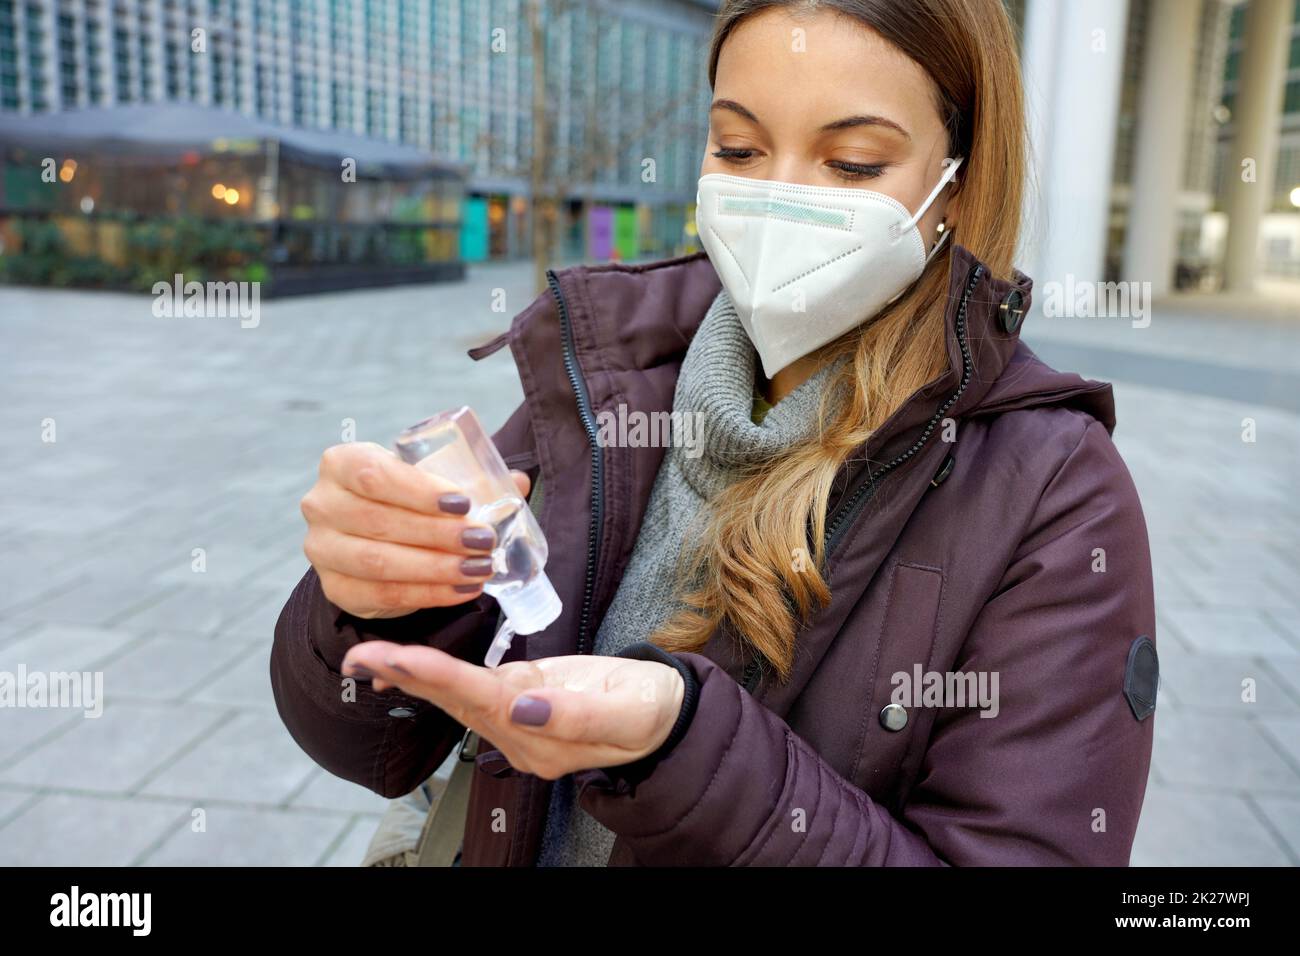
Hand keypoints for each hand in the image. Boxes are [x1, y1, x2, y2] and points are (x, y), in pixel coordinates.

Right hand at [300, 441, 530, 618]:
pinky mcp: (336, 588)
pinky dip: (429, 594)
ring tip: (479, 568)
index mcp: (342, 462)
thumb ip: (473, 479)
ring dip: (436, 568)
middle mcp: (321, 503)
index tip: (464, 504)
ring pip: (379, 562)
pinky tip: (462, 590)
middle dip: (438, 535)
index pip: (375, 474)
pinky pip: (383, 594)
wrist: (378, 537)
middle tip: (483, 541)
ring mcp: (323, 549)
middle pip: (379, 521)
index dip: (419, 490)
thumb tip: (518, 482)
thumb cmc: (409, 499)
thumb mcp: (435, 481)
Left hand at [341, 642, 685, 778]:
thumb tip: (525, 706)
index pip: (483, 700)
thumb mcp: (626, 711)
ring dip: (411, 675)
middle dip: (407, 676)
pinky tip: (405, 666)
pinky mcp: (522, 702)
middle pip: (456, 702)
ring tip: (368, 657)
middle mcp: (522, 735)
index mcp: (545, 737)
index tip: (399, 659)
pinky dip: (434, 676)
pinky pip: (469, 691)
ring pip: (456, 697)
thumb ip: (576, 712)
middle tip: (359, 655)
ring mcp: (519, 721)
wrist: (668, 717)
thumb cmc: (651, 709)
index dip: (438, 676)